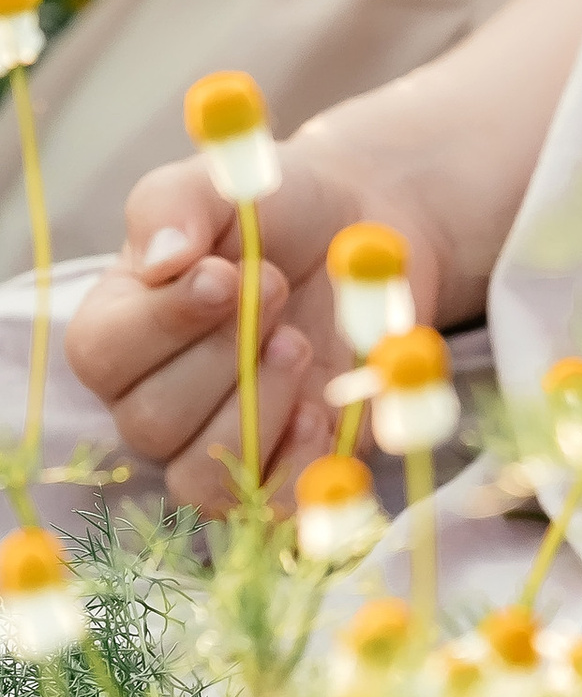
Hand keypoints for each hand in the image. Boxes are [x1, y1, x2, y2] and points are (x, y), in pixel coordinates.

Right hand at [62, 134, 444, 518]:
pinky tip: (322, 408)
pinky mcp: (275, 473)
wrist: (365, 233)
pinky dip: (295, 467)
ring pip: (198, 477)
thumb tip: (161, 258)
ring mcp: (211, 445)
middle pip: (152, 420)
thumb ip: (174, 207)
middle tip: (275, 289)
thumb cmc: (277, 210)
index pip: (101, 354)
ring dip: (257, 409)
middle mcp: (150, 399)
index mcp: (119, 328)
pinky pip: (264, 510)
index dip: (163, 322)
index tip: (225, 273)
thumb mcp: (221, 186)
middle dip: (225, 352)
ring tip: (299, 343)